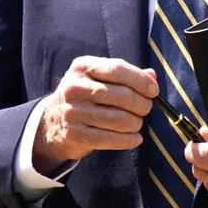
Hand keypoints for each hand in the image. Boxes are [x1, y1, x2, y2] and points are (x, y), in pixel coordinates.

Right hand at [33, 56, 157, 173]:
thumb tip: (152, 76)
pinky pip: (109, 139)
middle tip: (147, 109)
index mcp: (82, 67)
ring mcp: (72, 111)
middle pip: (120, 95)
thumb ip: (125, 74)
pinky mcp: (74, 134)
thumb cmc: (86, 95)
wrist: (53, 121)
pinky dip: (128, 140)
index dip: (140, 80)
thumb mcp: (99, 77)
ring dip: (136, 123)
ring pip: (117, 119)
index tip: (154, 91)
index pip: (117, 69)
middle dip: (141, 104)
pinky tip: (135, 139)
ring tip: (138, 123)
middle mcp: (74, 87)